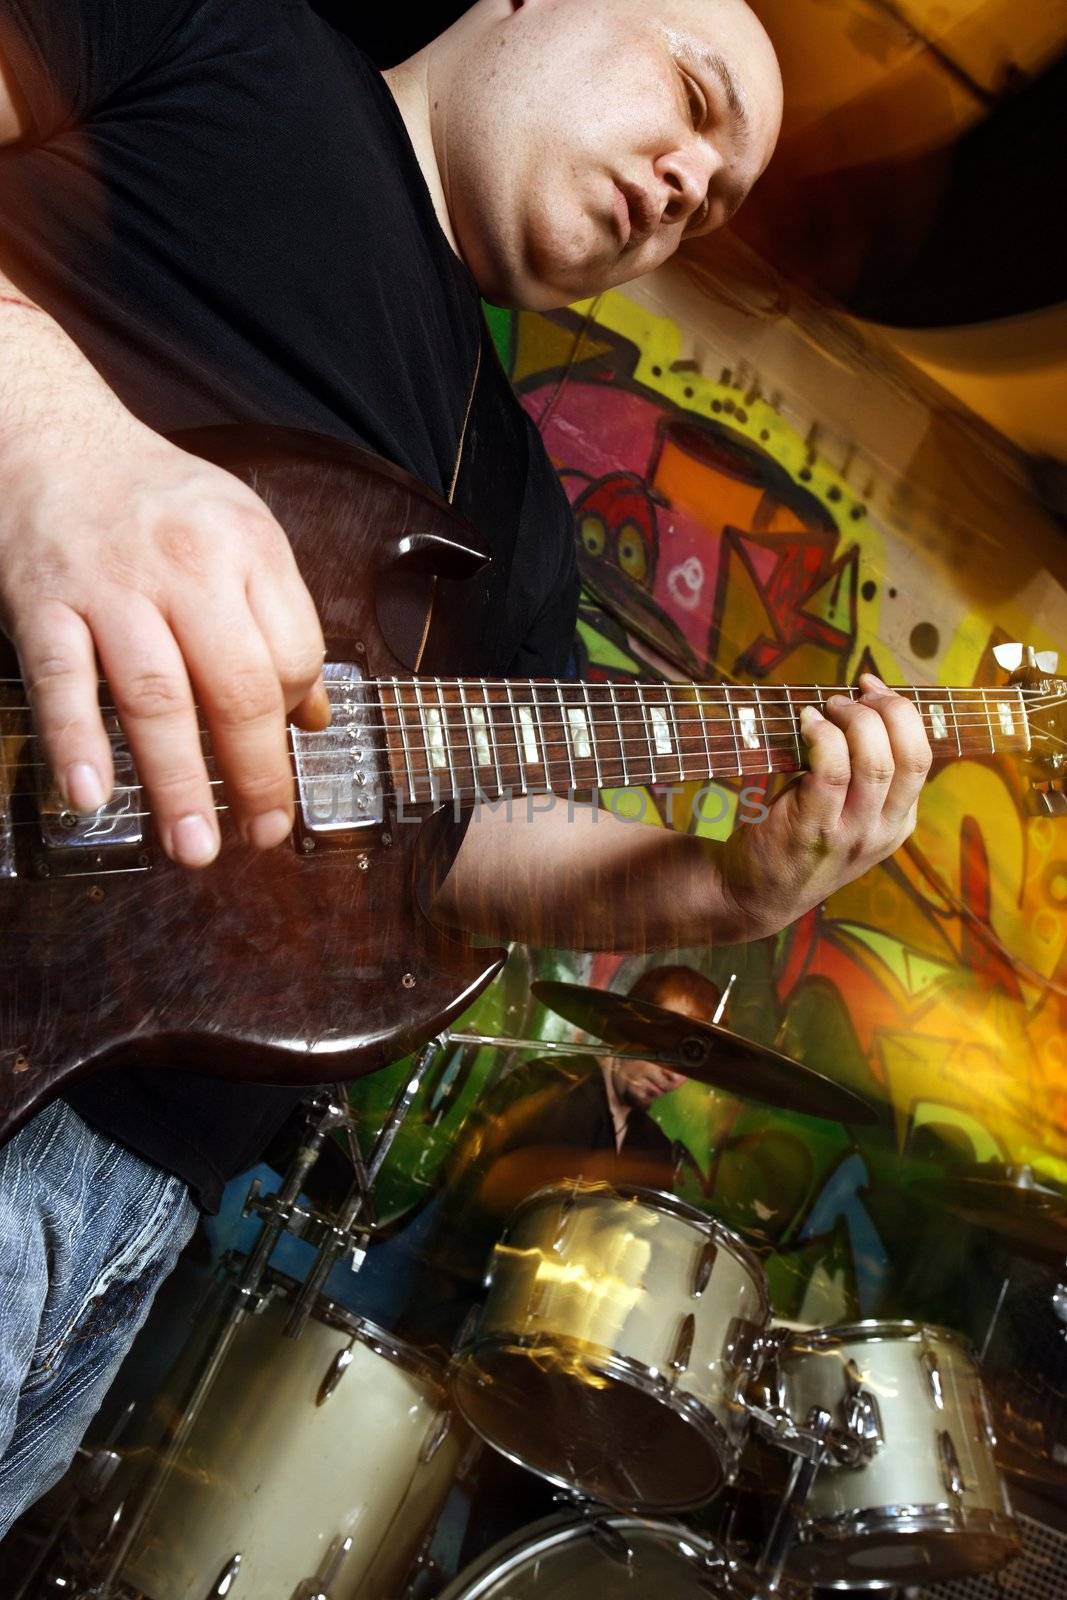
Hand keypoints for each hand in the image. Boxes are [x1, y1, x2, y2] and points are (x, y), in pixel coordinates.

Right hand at [0, 410, 328, 866]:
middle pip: (237, 684)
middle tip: (260, 836)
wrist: (49, 438)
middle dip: (254, 773)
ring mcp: (110, 584)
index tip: (283, 772)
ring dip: (176, 781)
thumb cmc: (156, 502)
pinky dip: (74, 740)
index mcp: (248, 546)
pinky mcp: (42, 601)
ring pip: (155, 694)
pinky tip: (91, 795)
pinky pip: (60, 679)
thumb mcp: (239, 537)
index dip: (291, 720)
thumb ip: (279, 621)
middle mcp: (186, 564)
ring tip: (192, 846)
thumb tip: (313, 718)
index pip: (293, 652)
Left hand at [719, 673, 931, 937]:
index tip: (874, 688)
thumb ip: (863, 775)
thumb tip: (861, 704)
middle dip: (886, 711)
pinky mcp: (813, 829)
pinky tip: (806, 723)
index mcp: (898, 822)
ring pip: (874, 761)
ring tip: (828, 707)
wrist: (755, 893)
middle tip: (850, 695)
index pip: (921, 758)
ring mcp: (850, 833)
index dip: (902, 713)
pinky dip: (822, 736)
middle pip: (909, 756)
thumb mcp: (849, 817)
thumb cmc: (799, 839)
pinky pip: (831, 771)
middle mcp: (881, 830)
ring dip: (854, 720)